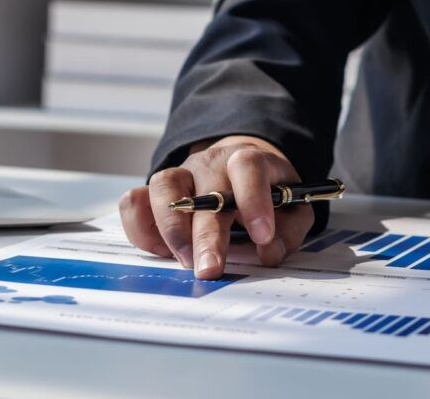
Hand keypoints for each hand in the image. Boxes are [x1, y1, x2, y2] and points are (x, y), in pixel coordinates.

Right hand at [119, 136, 313, 278]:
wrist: (241, 169)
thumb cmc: (270, 196)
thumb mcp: (294, 209)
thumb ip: (288, 231)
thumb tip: (267, 253)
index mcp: (250, 160)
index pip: (248, 166)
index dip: (254, 200)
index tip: (262, 236)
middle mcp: (212, 162)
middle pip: (205, 191)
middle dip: (207, 235)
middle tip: (210, 270)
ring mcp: (181, 173)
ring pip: (164, 187)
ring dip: (171, 229)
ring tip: (185, 261)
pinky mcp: (156, 192)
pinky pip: (136, 201)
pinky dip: (141, 226)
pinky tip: (159, 250)